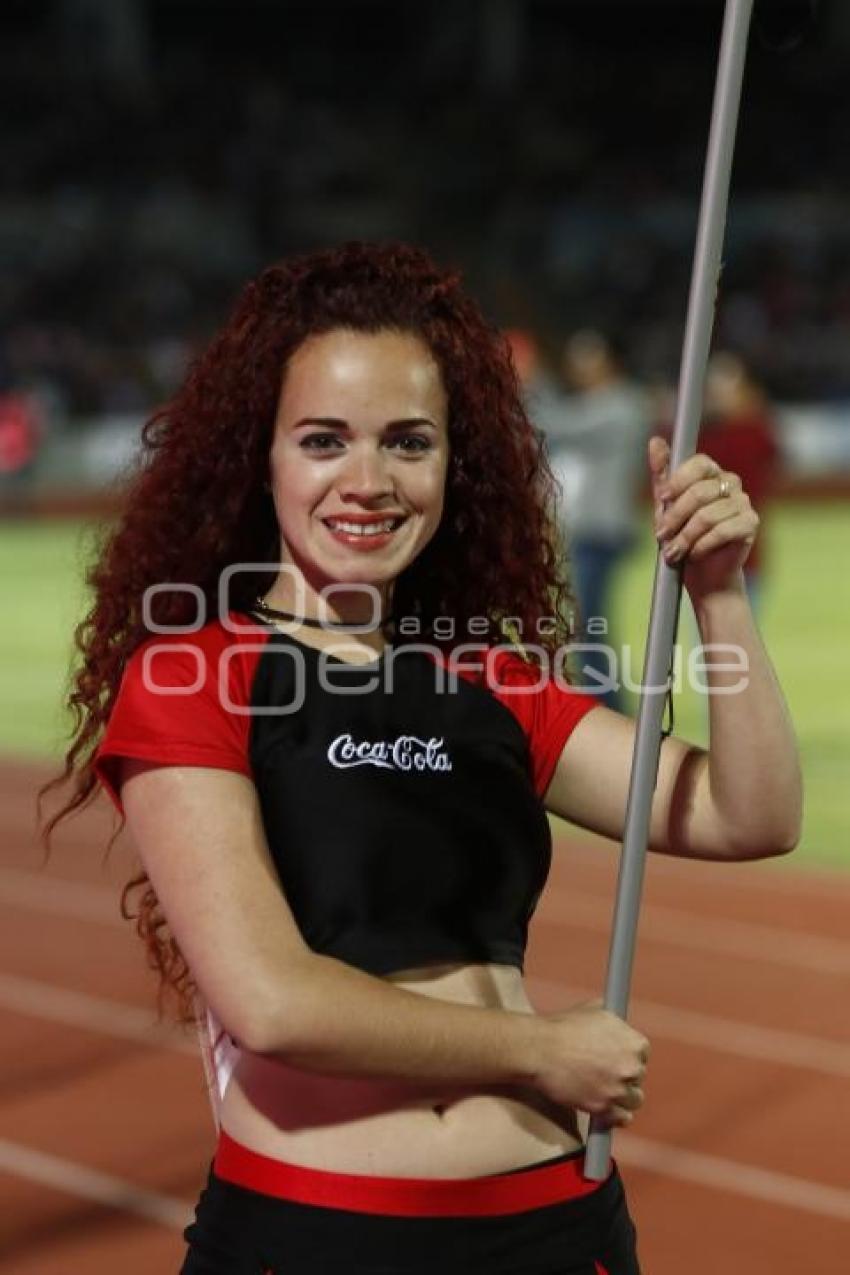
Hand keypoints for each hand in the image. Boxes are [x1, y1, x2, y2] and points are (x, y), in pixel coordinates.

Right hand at [535, 1000, 649, 1127]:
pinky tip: (606, 1107)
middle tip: (605, 1073)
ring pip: (634, 1099)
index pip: (642, 1052)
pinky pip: (623, 1118)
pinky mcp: (604, 1108)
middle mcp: (631, 1066)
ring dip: (622, 1096)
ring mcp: (618, 1089)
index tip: (617, 1058)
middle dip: (624, 1074)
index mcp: (633, 1042)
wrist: (539, 1049)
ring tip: (606, 1091)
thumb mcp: (593, 1010)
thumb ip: (613, 1022)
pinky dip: (616, 1115)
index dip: (628, 1055)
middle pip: (638, 1076)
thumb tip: (619, 1024)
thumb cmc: (562, 1027)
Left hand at [648, 435, 758, 601]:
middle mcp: (730, 483)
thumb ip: (662, 476)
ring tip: (673, 553)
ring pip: (708, 515)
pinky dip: (702, 545)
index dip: (678, 480)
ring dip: (685, 537)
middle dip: (675, 517)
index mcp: (711, 473)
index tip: (662, 498)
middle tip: (661, 535)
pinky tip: (693, 555)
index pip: (699, 463)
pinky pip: (722, 531)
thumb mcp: (666, 507)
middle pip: (699, 492)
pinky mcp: (751, 524)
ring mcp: (743, 502)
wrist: (704, 575)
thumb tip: (655, 440)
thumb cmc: (684, 537)